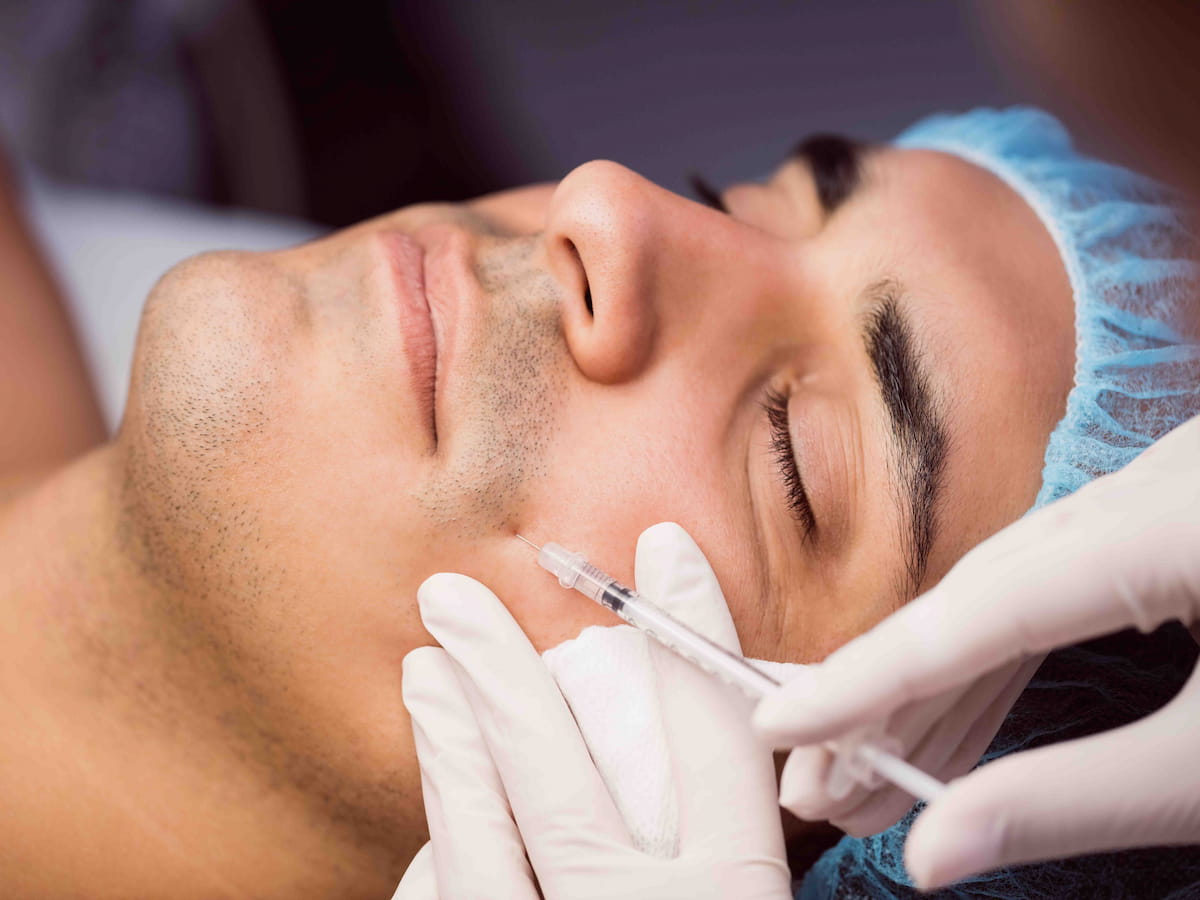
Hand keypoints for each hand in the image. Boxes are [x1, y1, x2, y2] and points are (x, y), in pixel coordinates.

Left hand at [394, 523, 790, 898]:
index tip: (664, 547)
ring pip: (480, 842)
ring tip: (424, 670)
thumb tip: (668, 756)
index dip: (690, 629)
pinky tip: (437, 813)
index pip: (715, 739)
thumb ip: (727, 843)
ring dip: (446, 748)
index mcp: (730, 898)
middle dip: (499, 676)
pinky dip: (442, 855)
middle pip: (557, 779)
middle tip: (450, 597)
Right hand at [754, 415, 1199, 888]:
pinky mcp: (1176, 525)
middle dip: (889, 696)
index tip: (774, 726)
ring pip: (1013, 595)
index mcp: (1167, 530)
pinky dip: (1009, 664)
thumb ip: (1076, 798)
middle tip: (812, 782)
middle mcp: (1144, 491)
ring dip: (940, 688)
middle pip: (977, 597)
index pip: (974, 615)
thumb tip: (934, 853)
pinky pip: (1063, 591)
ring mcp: (1161, 499)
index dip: (863, 675)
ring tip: (866, 772)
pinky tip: (957, 725)